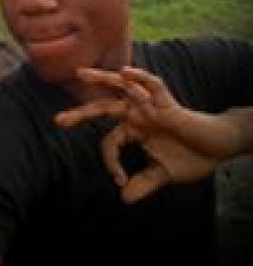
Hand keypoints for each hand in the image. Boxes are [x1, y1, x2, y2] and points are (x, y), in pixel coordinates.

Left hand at [55, 66, 238, 202]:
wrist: (215, 149)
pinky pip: (153, 86)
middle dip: (80, 113)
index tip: (121, 181)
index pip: (109, 142)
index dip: (111, 162)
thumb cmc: (188, 158)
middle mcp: (136, 116)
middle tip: (57, 121)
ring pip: (122, 88)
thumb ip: (143, 184)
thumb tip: (123, 199)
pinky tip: (125, 72)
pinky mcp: (167, 103)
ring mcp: (149, 107)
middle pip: (103, 109)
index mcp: (132, 131)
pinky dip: (140, 78)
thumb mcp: (161, 174)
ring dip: (101, 80)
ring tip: (80, 73)